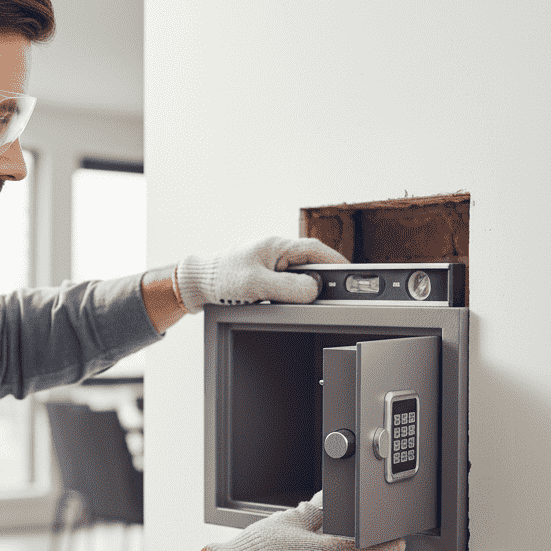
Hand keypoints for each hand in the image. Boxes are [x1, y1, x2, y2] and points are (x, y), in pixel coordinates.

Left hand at [173, 236, 348, 313]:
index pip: (316, 251)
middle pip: (311, 265)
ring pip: (299, 277)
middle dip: (323, 281)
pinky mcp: (264, 276)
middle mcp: (276, 252)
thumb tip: (314, 290)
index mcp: (277, 246)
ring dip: (305, 290)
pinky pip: (286, 285)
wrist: (197, 282)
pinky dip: (291, 295)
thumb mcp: (256, 284)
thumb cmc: (220, 278)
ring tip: (311, 304)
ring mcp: (271, 264)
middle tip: (337, 297)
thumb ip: (287, 287)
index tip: (353, 276)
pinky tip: (288, 305)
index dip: (338, 263)